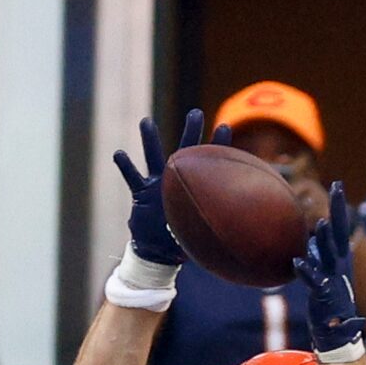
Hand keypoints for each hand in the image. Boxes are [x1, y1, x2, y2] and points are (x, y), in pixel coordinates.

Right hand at [112, 111, 225, 267]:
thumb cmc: (182, 237)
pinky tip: (119, 153)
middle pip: (184, 149)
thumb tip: (246, 226)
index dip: (217, 144)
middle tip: (196, 113)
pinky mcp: (141, 194)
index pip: (208, 160)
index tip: (224, 126)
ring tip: (146, 122)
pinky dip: (125, 166)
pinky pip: (132, 177)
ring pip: (153, 156)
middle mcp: (176, 178)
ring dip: (150, 140)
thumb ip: (216, 220)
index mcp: (193, 184)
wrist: (159, 251)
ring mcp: (157, 183)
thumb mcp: (202, 228)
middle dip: (191, 131)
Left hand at [294, 185, 365, 356]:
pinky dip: (306, 271)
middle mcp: (340, 264)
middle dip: (338, 210)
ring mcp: (333, 278)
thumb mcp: (325, 276)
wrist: (338, 333)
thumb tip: (310, 242)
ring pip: (329, 254)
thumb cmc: (330, 305)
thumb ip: (319, 258)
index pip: (341, 227)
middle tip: (337, 187)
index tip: (337, 184)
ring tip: (321, 222)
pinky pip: (314, 281)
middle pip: (339, 232)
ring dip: (325, 239)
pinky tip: (297, 262)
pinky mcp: (324, 295)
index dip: (338, 206)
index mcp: (341, 259)